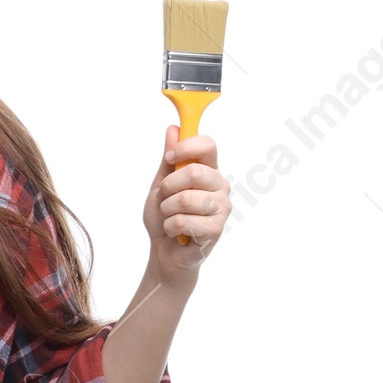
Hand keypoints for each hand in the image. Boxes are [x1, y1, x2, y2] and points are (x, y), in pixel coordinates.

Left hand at [143, 126, 230, 282]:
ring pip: (185, 199)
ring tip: (170, 217)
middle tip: (164, 198)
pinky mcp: (216, 229)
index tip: (170, 157)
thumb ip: (169, 160)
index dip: (187, 146)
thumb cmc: (165, 218)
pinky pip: (183, 221)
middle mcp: (220, 186)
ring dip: (166, 210)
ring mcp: (221, 208)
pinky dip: (170, 227)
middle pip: (195, 172)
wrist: (165, 253)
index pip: (208, 145)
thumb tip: (173, 129)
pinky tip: (176, 232)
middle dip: (168, 187)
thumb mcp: (161, 185)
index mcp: (209, 171)